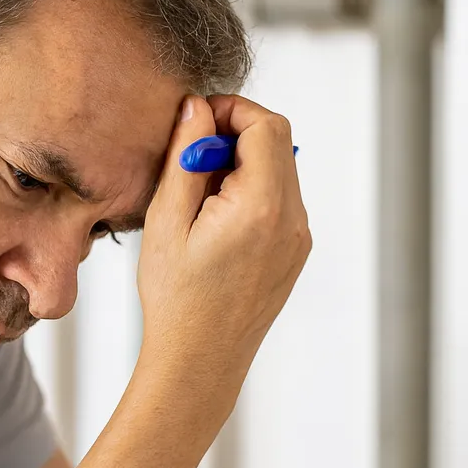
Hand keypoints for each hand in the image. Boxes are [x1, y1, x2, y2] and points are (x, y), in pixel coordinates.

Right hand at [137, 94, 309, 386]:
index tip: (195, 124)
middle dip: (235, 134)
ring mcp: (299, 238)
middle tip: (191, 158)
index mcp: (263, 207)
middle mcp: (293, 219)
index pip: (266, 125)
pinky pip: (280, 200)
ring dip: (242, 163)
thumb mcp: (167, 219)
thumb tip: (197, 107)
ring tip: (199, 195)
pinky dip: (251, 190)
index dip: (231, 110)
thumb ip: (185, 156)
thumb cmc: (176, 298)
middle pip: (277, 142)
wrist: (200, 361)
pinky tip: (215, 219)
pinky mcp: (295, 252)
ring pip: (280, 169)